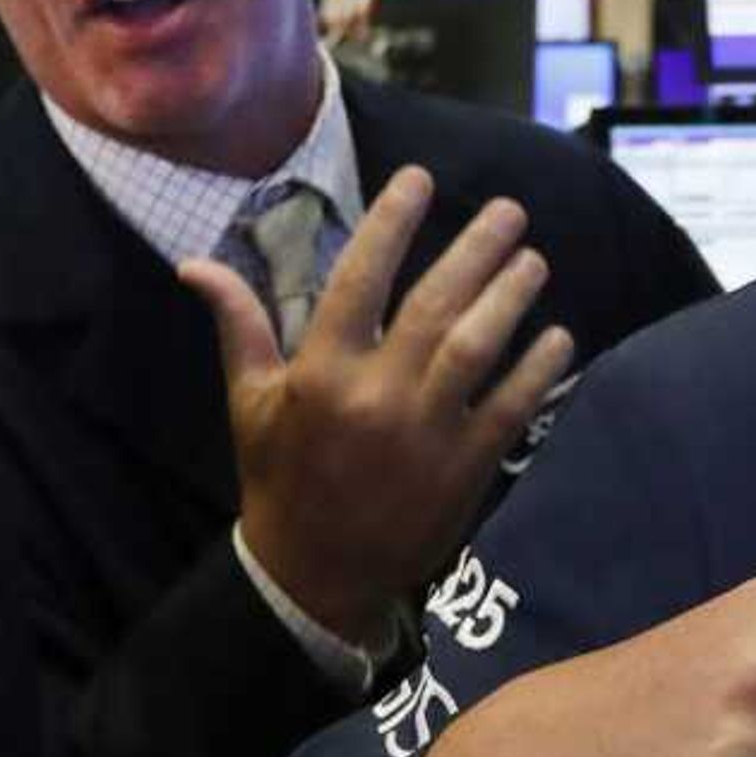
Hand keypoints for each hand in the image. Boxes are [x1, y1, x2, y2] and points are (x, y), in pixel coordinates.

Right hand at [178, 167, 576, 644]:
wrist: (313, 575)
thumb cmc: (280, 478)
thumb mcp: (249, 403)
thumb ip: (238, 326)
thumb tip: (195, 264)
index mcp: (321, 372)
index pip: (361, 278)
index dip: (393, 222)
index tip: (420, 180)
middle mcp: (376, 395)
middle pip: (436, 304)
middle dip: (478, 249)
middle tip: (511, 211)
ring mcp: (425, 433)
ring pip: (478, 348)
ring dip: (512, 298)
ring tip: (535, 259)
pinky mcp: (464, 469)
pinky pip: (510, 407)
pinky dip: (538, 370)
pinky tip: (560, 336)